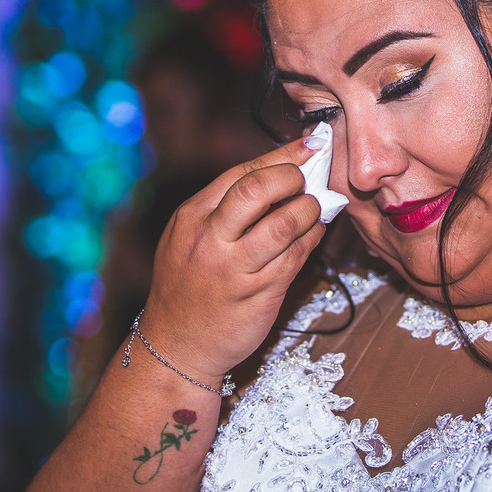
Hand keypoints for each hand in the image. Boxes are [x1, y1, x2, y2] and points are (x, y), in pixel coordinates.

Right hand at [139, 138, 326, 383]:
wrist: (177, 345)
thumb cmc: (187, 286)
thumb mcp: (187, 238)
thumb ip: (222, 208)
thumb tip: (276, 174)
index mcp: (192, 217)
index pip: (240, 173)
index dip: (281, 155)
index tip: (309, 145)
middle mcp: (210, 240)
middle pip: (258, 190)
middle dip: (293, 176)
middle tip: (308, 178)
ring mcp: (234, 269)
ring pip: (283, 225)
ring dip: (309, 210)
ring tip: (314, 207)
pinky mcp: (258, 295)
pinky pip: (295, 258)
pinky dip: (311, 239)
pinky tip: (314, 232)